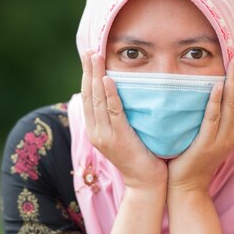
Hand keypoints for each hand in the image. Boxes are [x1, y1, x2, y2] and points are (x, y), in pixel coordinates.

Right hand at [80, 51, 167, 190]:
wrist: (146, 183)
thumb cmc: (141, 157)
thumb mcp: (126, 134)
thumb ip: (120, 117)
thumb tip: (123, 95)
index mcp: (96, 129)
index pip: (88, 97)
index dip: (87, 76)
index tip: (89, 58)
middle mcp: (96, 132)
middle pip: (88, 95)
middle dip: (88, 71)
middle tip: (89, 51)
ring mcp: (105, 136)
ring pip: (97, 100)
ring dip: (96, 76)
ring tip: (95, 57)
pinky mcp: (118, 138)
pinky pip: (113, 112)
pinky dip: (109, 95)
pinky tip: (107, 79)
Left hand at [167, 44, 233, 193]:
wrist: (186, 186)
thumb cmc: (192, 156)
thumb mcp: (206, 132)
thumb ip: (210, 112)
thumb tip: (206, 87)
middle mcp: (233, 131)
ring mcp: (222, 138)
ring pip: (230, 104)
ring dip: (233, 80)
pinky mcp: (208, 145)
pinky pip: (212, 119)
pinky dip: (215, 102)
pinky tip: (216, 86)